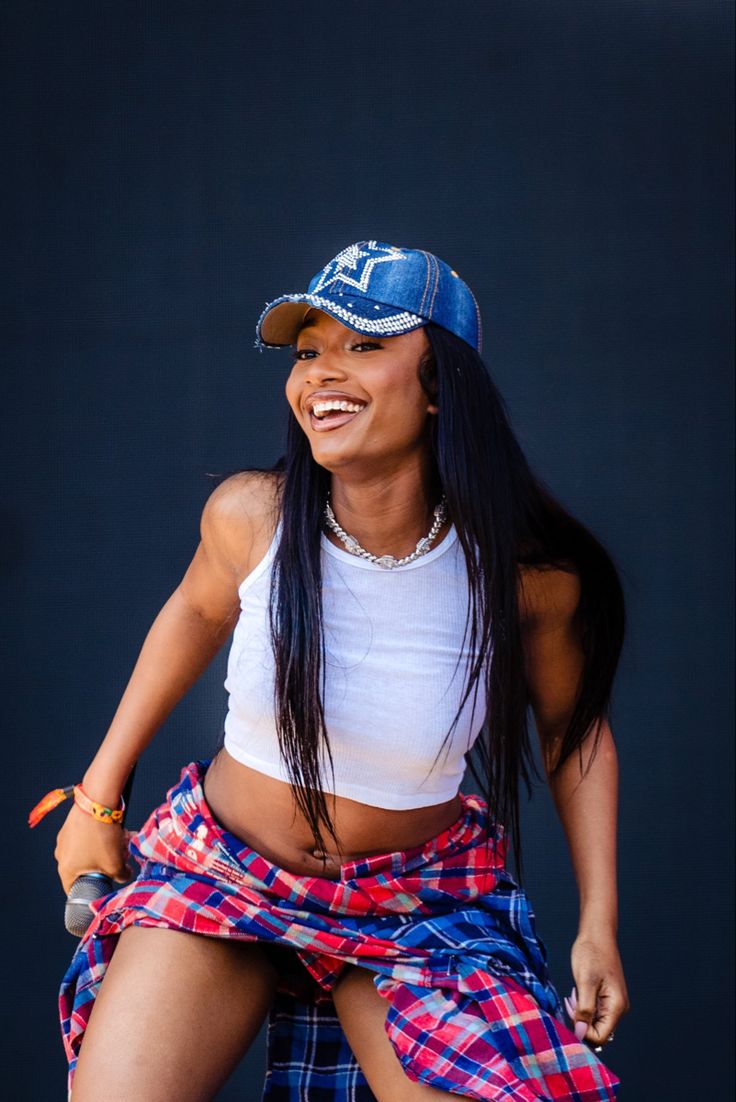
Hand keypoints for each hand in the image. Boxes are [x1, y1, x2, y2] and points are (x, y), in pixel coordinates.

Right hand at [54, 802, 134, 895]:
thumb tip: (125, 876)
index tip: (104, 888)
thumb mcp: (115, 863)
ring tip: (123, 841)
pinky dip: (102, 836)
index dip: (91, 892)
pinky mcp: (72, 824)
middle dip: (106, 865)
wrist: (97, 802)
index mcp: (66, 869)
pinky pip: (88, 836)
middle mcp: (62, 854)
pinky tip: (117, 830)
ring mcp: (66, 838)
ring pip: (89, 850)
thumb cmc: (102, 836)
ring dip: (107, 849)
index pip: (74, 890)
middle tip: (121, 859)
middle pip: (86, 868)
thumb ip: (121, 876)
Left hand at [565, 931, 629, 1047]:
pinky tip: (577, 993)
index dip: (582, 1031)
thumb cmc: (591, 953)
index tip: (570, 1013)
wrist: (597, 934)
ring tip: (573, 994)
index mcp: (616, 1007)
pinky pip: (594, 1012)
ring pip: (594, 1022)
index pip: (600, 1037)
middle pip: (597, 1032)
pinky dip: (583, 1006)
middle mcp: (618, 1008)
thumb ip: (584, 1009)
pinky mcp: (607, 997)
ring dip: (580, 1014)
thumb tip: (580, 1033)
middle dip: (580, 1022)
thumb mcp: (585, 982)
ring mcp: (613, 1003)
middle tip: (570, 1001)